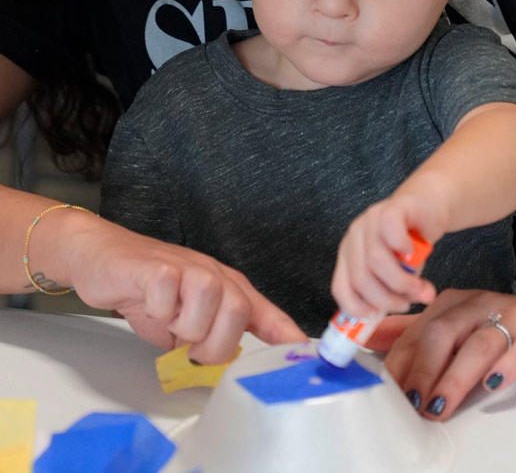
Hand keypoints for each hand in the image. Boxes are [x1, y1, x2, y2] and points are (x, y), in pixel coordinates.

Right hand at [64, 216, 305, 363]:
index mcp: (225, 288)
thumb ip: (209, 339)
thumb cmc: (148, 290)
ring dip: (183, 326)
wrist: (103, 257)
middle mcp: (212, 273)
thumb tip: (228, 366)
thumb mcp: (185, 321)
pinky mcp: (157, 267)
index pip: (263, 312)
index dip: (285, 332)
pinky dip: (158, 311)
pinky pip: (169, 298)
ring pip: (207, 304)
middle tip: (187, 343)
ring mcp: (186, 267)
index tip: (304, 351)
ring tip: (167, 319)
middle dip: (212, 342)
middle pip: (237, 312)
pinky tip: (149, 302)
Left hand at [331, 196, 436, 317]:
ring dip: (401, 282)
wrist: (426, 207)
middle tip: (406, 304)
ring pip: (375, 260)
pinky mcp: (390, 208)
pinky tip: (413, 252)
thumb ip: (402, 291)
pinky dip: (403, 247)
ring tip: (419, 288)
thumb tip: (422, 301)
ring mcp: (370, 221)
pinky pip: (390, 231)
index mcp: (349, 256)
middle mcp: (354, 238)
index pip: (340, 288)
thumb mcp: (400, 274)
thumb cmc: (410, 245)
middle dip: (386, 299)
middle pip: (360, 278)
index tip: (379, 315)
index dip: (357, 307)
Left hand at [381, 286, 515, 419]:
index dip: (400, 363)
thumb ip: (417, 335)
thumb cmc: (499, 327)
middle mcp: (477, 304)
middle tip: (412, 403)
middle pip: (442, 333)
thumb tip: (373, 347)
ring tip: (439, 406)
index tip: (388, 393)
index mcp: (451, 303)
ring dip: (455, 378)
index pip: (417, 331)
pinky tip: (491, 386)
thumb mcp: (457, 325)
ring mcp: (509, 317)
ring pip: (477, 344)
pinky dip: (505, 367)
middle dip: (422, 369)